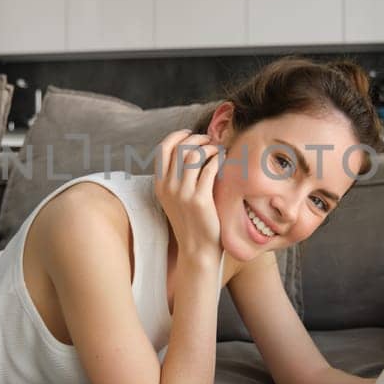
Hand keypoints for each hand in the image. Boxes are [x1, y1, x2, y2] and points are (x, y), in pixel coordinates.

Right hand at [152, 130, 221, 262]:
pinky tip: (224, 160)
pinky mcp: (199, 200)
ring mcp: (183, 193)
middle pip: (181, 148)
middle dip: (198, 139)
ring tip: (219, 150)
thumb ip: (177, 176)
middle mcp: (168, 187)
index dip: (178, 136)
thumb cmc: (191, 221)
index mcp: (159, 185)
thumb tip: (190, 149)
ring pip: (195, 155)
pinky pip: (210, 168)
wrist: (197, 249)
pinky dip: (218, 158)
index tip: (191, 134)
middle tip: (210, 141)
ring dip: (210, 147)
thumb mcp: (176, 198)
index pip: (163, 149)